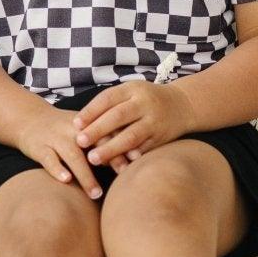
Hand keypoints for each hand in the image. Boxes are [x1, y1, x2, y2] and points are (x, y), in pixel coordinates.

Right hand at [15, 103, 138, 198]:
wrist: (28, 118)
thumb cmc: (65, 130)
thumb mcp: (85, 129)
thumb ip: (106, 140)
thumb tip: (134, 159)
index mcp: (87, 123)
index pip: (109, 132)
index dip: (123, 144)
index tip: (138, 159)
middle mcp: (73, 129)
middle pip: (94, 143)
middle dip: (110, 158)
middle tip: (124, 175)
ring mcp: (55, 138)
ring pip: (73, 156)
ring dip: (86, 175)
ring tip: (96, 194)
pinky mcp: (38, 147)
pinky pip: (48, 159)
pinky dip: (57, 169)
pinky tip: (66, 180)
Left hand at [73, 80, 191, 167]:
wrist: (182, 105)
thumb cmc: (145, 100)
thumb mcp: (129, 93)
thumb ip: (109, 105)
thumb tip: (79, 125)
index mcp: (133, 89)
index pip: (108, 98)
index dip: (90, 111)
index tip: (75, 124)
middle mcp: (144, 103)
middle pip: (118, 116)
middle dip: (97, 130)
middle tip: (79, 142)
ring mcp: (154, 121)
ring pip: (131, 136)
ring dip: (111, 149)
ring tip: (93, 159)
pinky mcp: (161, 138)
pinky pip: (143, 149)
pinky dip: (128, 158)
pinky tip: (114, 166)